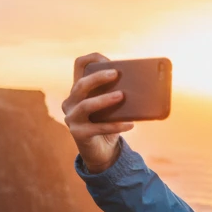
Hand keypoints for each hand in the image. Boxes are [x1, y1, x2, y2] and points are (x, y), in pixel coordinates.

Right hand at [62, 52, 135, 172]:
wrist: (101, 152)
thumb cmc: (108, 124)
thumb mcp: (112, 107)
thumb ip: (118, 94)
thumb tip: (141, 85)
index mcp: (78, 91)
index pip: (79, 65)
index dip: (92, 59)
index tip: (108, 59)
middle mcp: (70, 102)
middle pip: (81, 84)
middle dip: (98, 78)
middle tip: (116, 74)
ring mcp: (72, 118)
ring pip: (86, 105)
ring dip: (104, 99)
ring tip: (122, 96)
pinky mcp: (78, 134)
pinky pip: (98, 127)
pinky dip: (116, 125)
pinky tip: (130, 124)